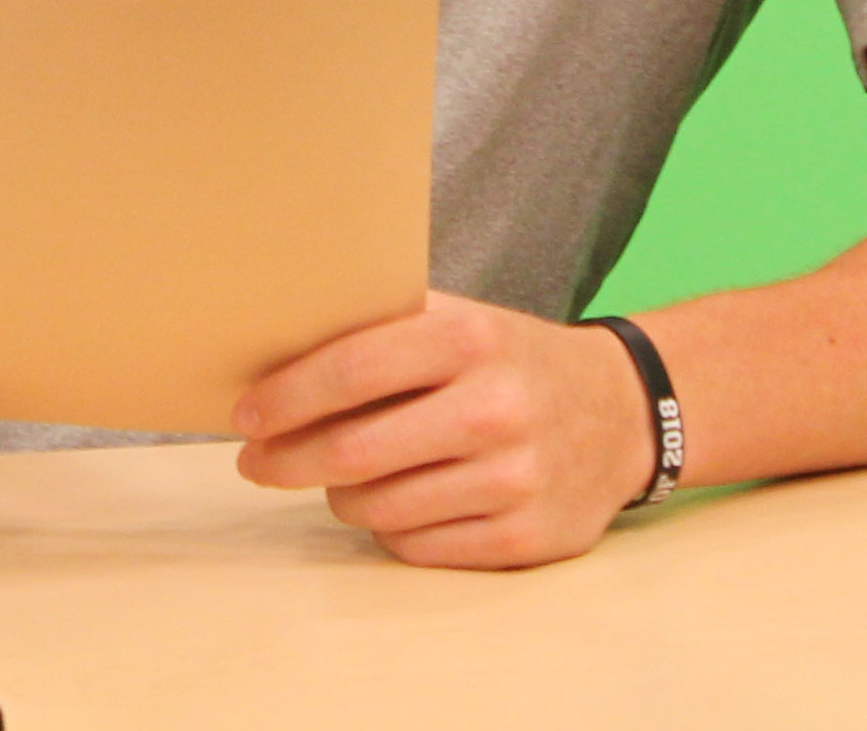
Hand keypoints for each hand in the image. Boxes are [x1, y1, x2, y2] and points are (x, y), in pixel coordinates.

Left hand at [232, 293, 654, 567]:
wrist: (620, 410)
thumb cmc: (510, 358)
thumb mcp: (460, 319)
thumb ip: (383, 328)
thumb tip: (274, 350)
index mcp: (468, 339)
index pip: (350, 370)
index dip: (285, 397)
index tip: (245, 414)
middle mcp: (493, 408)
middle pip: (353, 452)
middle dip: (287, 459)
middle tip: (257, 460)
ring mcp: (513, 479)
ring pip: (378, 508)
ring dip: (339, 495)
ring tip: (337, 475)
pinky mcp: (526, 537)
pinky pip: (417, 547)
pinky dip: (388, 529)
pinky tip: (392, 502)